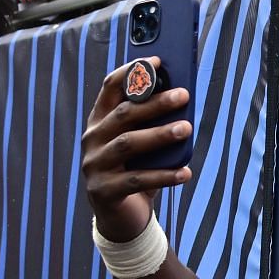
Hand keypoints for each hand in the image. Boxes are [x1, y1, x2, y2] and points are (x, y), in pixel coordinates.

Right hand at [81, 60, 192, 242]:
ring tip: (186, 128)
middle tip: (183, 95)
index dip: (132, 73)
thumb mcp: (140, 143)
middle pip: (123, 115)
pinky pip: (137, 180)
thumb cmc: (135, 170)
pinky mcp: (103, 191)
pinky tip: (185, 172)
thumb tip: (181, 99)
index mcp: (99, 121)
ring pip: (128, 144)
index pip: (109, 88)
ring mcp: (94, 166)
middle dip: (154, 103)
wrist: (120, 218)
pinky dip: (164, 175)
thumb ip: (150, 123)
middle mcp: (92, 140)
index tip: (156, 60)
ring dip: (159, 135)